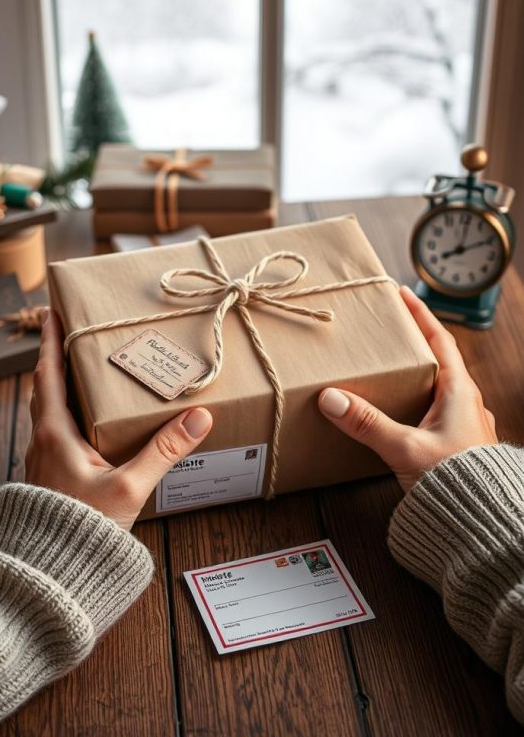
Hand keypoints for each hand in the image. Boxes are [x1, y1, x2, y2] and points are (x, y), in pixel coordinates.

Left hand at [25, 310, 212, 528]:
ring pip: (48, 410)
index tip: (53, 311)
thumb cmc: (83, 530)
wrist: (51, 574)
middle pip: (45, 386)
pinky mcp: (50, 478)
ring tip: (83, 371)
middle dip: (56, 357)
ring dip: (60, 385)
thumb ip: (164, 451)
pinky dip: (66, 412)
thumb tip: (199, 417)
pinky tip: (87, 422)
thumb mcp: (130, 488)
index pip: (49, 373)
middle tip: (72, 333)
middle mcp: (42, 439)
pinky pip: (54, 431)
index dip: (50, 340)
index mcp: (54, 431)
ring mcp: (43, 460)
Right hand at [317, 285, 497, 492]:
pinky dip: (418, 405)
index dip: (420, 314)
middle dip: (415, 345)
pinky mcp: (460, 446)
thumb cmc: (455, 482)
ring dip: (417, 377)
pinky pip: (438, 413)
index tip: (402, 293)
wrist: (484, 522)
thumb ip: (366, 423)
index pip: (440, 339)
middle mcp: (468, 403)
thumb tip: (331, 398)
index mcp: (460, 391)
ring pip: (440, 389)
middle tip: (389, 334)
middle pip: (440, 362)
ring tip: (388, 374)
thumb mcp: (404, 448)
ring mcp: (467, 425)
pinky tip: (401, 417)